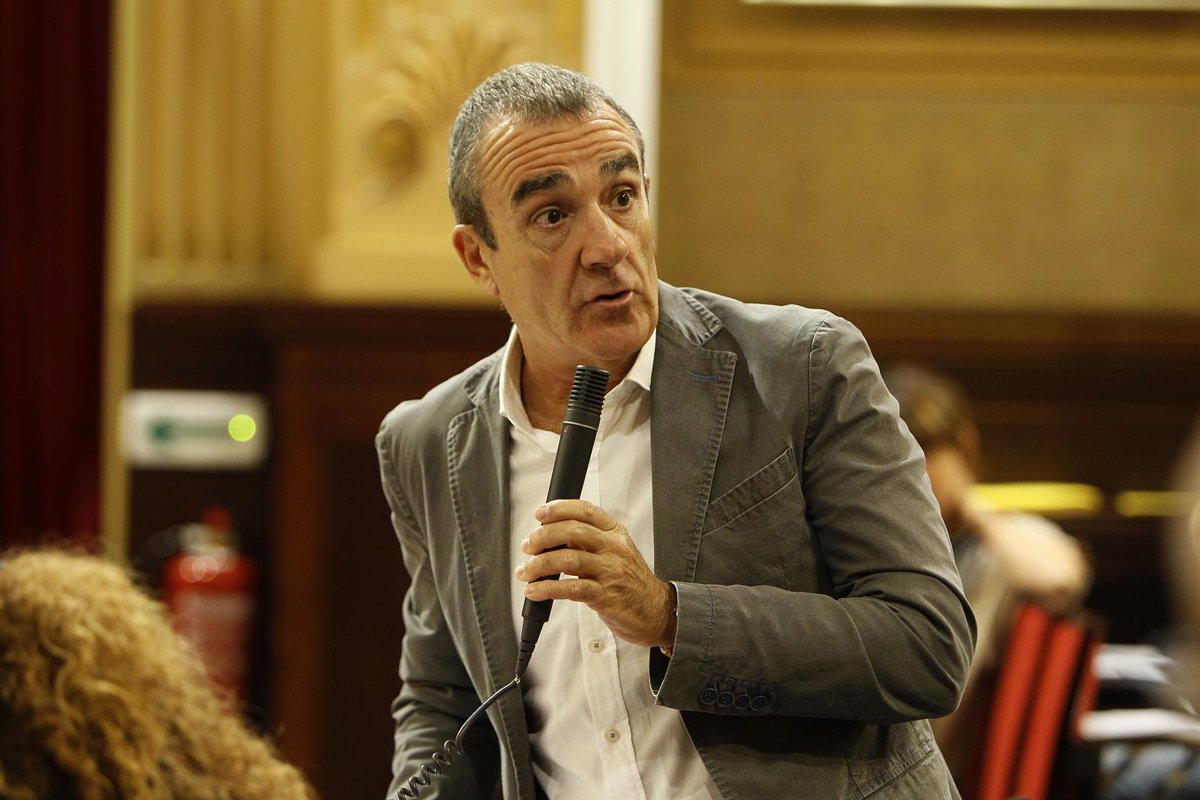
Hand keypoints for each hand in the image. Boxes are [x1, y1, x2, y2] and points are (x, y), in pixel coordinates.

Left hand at [515, 499, 676, 649]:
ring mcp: (611, 571)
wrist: (657, 611)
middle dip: (543, 537)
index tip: (540, 514)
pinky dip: (548, 589)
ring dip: (540, 565)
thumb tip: (552, 535)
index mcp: (615, 533)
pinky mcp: (606, 595)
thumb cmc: (631, 582)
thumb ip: (588, 542)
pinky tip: (535, 590)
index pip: (585, 510)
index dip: (559, 508)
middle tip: (527, 546)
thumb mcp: (615, 552)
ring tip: (525, 571)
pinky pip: (571, 588)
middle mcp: (614, 548)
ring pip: (569, 559)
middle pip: (573, 531)